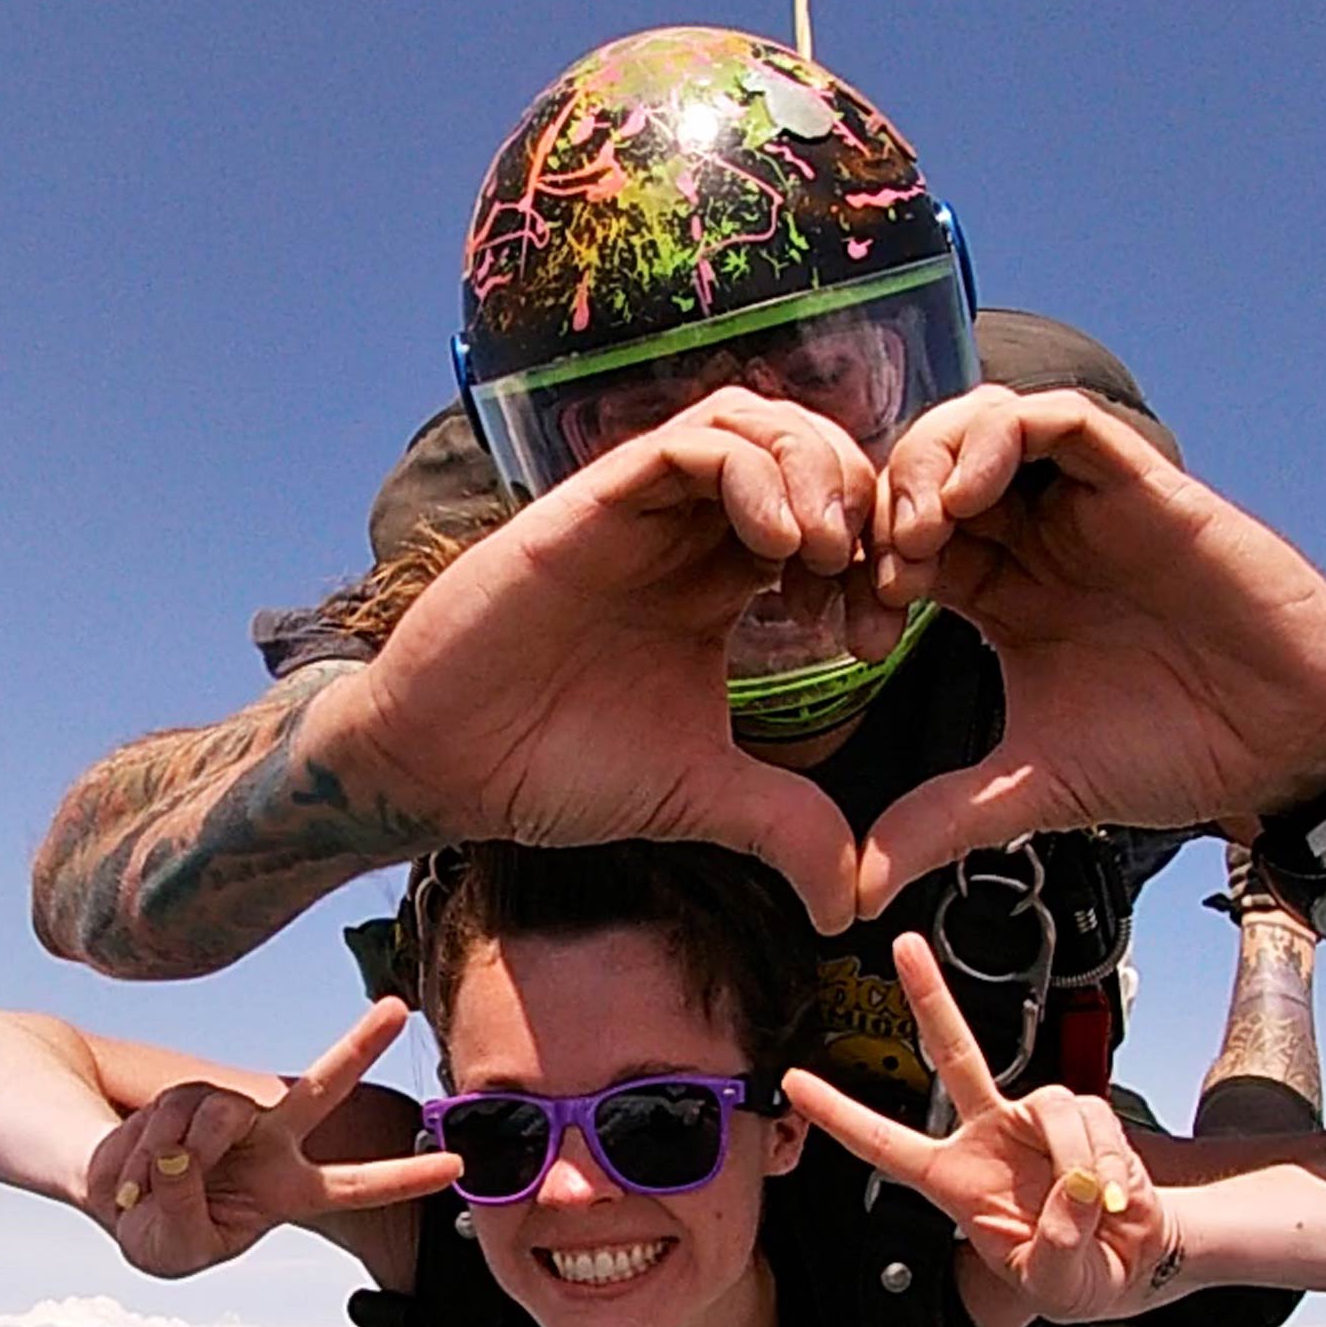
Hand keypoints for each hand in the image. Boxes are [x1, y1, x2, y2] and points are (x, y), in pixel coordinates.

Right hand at [85, 1000, 459, 1279]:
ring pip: (214, 1117)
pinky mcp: (193, 1093)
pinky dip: (141, 1153)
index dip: (405, 1176)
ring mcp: (235, 1111)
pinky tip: (136, 1169)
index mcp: (291, 1189)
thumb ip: (185, 1212)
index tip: (458, 1165)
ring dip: (169, 1160)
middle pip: (324, 1086)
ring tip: (152, 1188)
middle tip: (397, 1008)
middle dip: (361, 1045)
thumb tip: (184, 1154)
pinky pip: (169, 1118)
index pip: (358, 1184)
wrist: (114, 1197)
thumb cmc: (163, 1229)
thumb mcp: (177, 1249)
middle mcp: (273, 1138)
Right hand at [327, 388, 882, 931]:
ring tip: (826, 554)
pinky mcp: (589, 504)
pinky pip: (685, 443)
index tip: (878, 636)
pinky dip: (750, 472)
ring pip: (751, 421)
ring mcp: (639, 510)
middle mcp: (685, 531)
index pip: (828, 519)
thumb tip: (849, 905)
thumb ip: (784, 826)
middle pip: (803, 447)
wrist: (447, 768)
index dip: (876, 561)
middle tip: (873, 579)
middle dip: (861, 500)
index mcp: (719, 580)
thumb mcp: (701, 795)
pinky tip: (776, 547)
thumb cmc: (558, 766)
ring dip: (812, 471)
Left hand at [782, 933, 1180, 1324]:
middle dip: (930, 996)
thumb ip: (1055, 1248)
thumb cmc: (1077, 1271)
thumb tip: (1073, 1190)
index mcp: (954, 1179)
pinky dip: (1108, 1164)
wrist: (1131, 1257)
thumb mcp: (1052, 1284)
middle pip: (953, 1053)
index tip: (794, 1082)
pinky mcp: (1082, 1114)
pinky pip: (1092, 1122)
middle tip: (905, 949)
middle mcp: (988, 1134)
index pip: (885, 1143)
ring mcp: (1034, 1119)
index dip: (840, 1113)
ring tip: (1094, 1206)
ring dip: (1077, 1161)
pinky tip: (1113, 1194)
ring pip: (1052, 1108)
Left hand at [857, 387, 1325, 913]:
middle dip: (881, 507)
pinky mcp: (1143, 485)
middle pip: (926, 469)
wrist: (1290, 744)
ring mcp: (1086, 506)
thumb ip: (944, 820)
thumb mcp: (1034, 788)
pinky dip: (1002, 437)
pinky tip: (970, 499)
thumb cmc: (1176, 752)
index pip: (900, 545)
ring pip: (981, 425)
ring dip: (929, 461)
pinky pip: (1061, 419)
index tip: (855, 636)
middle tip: (877, 571)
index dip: (859, 574)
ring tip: (920, 532)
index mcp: (1002, 593)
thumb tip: (859, 890)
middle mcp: (1037, 538)